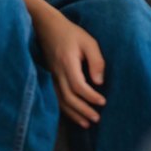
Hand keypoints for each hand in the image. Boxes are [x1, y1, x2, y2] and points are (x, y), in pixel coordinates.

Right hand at [33, 11, 106, 127]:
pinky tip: (73, 115)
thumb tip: (99, 82)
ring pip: (61, 100)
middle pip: (69, 97)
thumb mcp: (89, 42)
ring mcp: (52, 76)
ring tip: (87, 123)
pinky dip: (65, 109)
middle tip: (96, 118)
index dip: (90, 96)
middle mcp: (57, 73)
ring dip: (74, 114)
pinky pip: (56, 97)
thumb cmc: (71, 33)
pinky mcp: (50, 78)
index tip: (103, 102)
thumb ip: (96, 61)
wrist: (47, 27)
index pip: (78, 86)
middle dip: (83, 110)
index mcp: (68, 63)